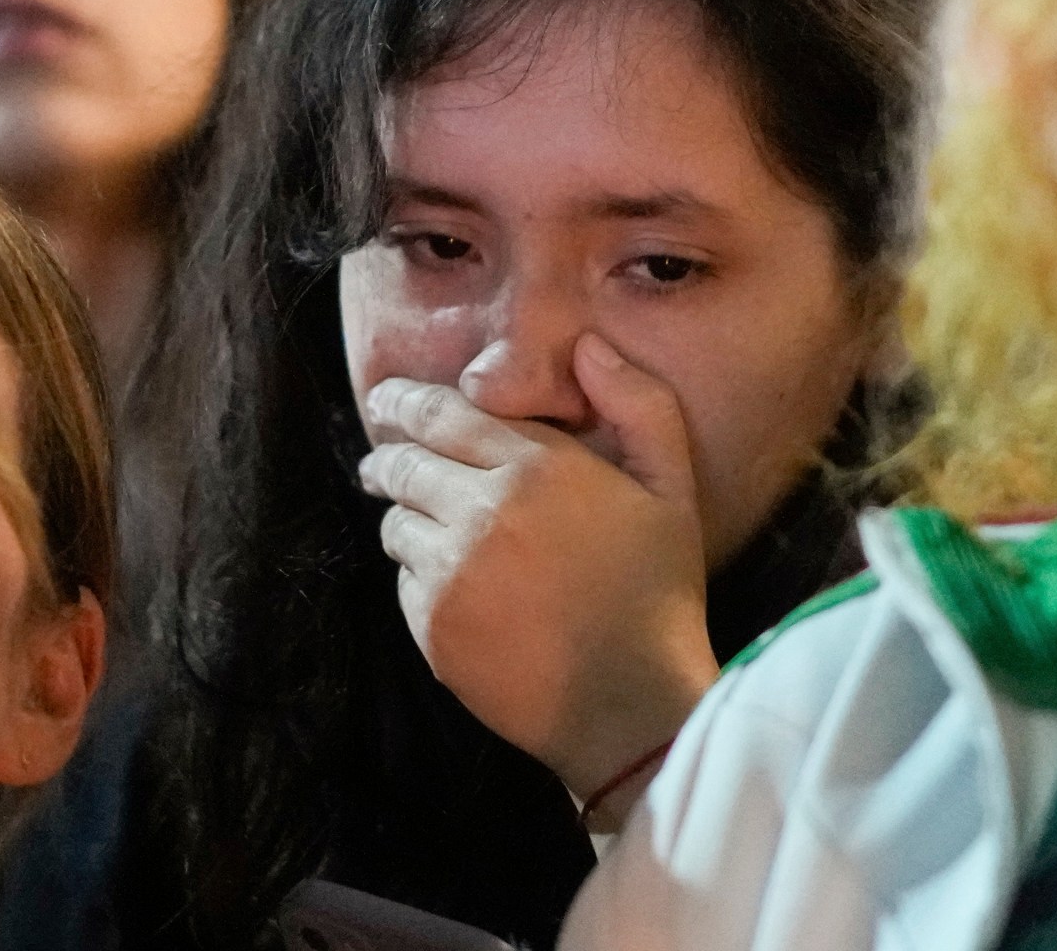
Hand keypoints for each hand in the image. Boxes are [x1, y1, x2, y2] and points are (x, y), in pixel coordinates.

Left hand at [357, 333, 717, 814]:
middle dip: (390, 456)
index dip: (406, 402)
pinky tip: (460, 587)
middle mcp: (478, 512)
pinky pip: (404, 581)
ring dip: (409, 519)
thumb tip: (589, 349)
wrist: (630, 707)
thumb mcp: (672, 489)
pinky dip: (420, 575)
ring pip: (396, 525)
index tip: (389, 400)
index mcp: (535, 469)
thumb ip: (638, 406)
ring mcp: (448, 573)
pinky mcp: (431, 627)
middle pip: (403, 465)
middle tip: (384, 461)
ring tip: (434, 530)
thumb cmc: (657, 594)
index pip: (442, 415)